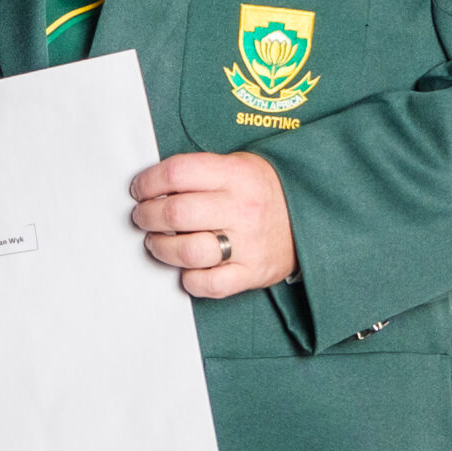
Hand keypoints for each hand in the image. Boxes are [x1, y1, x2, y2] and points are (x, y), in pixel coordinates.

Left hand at [130, 150, 296, 298]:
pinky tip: (186, 269)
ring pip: (186, 251)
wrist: (312, 219)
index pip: (177, 173)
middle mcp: (242, 208)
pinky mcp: (252, 273)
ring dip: (160, 247)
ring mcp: (248, 244)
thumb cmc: (264, 192)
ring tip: (156, 242)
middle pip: (175, 213)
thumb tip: (152, 184)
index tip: (139, 189)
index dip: (148, 182)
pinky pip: (209, 284)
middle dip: (146, 215)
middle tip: (143, 216)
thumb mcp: (239, 165)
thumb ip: (200, 172)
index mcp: (236, 175)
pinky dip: (189, 280)